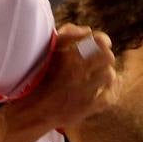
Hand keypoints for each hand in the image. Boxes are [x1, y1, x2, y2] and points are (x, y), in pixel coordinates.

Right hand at [0, 24, 114, 141]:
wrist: (33, 110)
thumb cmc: (41, 77)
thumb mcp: (50, 51)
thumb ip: (68, 34)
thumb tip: (88, 31)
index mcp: (67, 55)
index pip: (98, 41)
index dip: (103, 41)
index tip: (102, 45)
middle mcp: (76, 71)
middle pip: (108, 57)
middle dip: (106, 58)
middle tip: (102, 63)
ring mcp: (82, 90)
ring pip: (109, 75)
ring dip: (107, 76)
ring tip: (100, 78)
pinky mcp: (86, 108)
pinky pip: (108, 97)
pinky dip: (108, 94)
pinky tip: (102, 92)